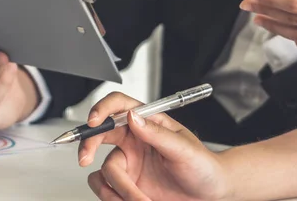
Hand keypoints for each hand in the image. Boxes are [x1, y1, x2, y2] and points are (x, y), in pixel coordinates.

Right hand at [80, 92, 232, 200]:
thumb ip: (157, 133)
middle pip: (99, 134)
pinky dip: (114, 198)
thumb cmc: (203, 166)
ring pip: (103, 170)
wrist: (209, 195)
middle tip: (86, 159)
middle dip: (89, 146)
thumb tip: (132, 116)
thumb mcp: (184, 148)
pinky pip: (106, 188)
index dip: (102, 109)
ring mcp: (129, 163)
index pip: (118, 106)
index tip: (94, 121)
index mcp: (147, 122)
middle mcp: (133, 140)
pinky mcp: (127, 184)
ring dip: (116, 188)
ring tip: (138, 199)